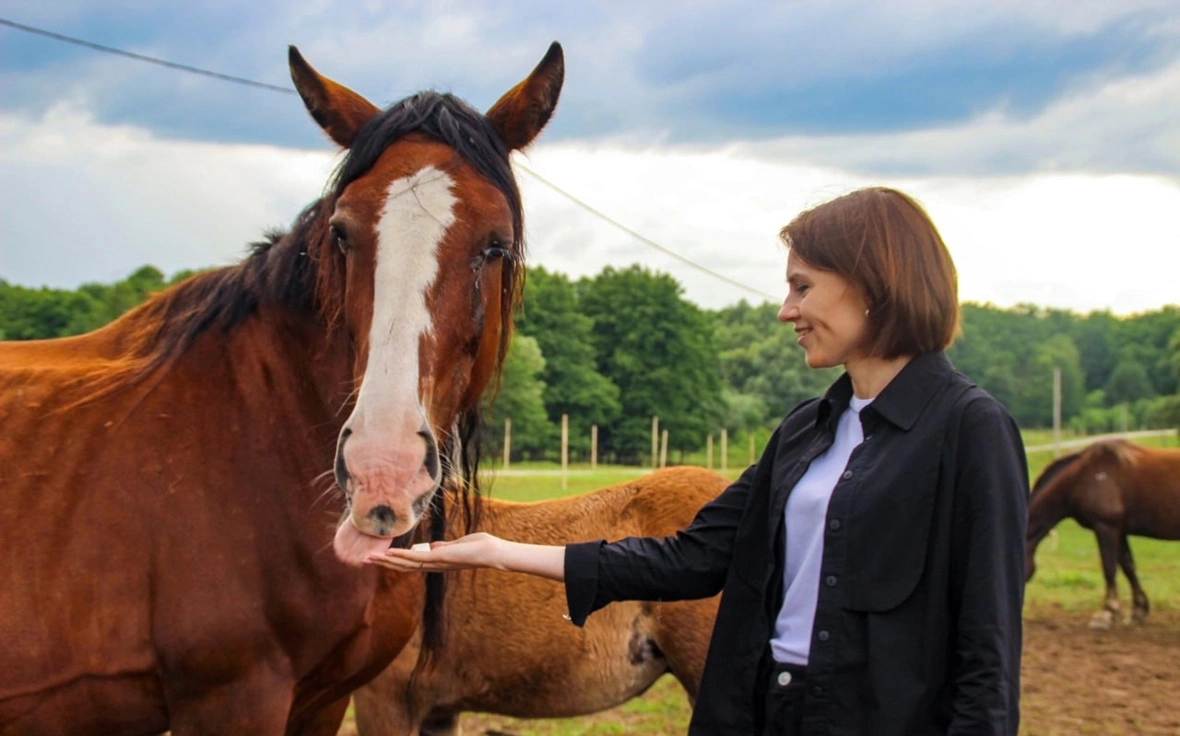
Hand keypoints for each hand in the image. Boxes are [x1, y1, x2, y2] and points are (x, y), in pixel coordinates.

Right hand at [364, 532, 503, 572]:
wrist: (491, 552)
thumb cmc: (478, 547)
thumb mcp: (456, 545)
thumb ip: (443, 547)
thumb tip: (433, 546)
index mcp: (436, 562)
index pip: (410, 562)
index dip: (394, 560)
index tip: (379, 556)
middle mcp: (432, 566)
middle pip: (403, 565)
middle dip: (384, 563)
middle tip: (364, 560)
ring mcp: (435, 563)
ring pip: (405, 563)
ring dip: (387, 561)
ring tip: (369, 558)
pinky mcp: (439, 558)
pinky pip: (416, 558)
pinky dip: (401, 555)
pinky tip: (388, 553)